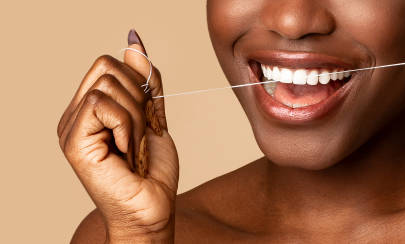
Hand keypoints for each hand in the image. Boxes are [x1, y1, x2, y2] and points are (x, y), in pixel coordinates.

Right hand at [57, 30, 177, 242]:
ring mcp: (71, 127)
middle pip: (107, 66)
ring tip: (134, 147)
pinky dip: (127, 126)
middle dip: (139, 98)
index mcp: (92, 108)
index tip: (150, 117)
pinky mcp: (72, 140)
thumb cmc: (152, 172)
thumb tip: (133, 44)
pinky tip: (126, 151)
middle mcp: (76, 114)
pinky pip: (103, 105)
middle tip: (141, 134)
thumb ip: (145, 82)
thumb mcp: (155, 116)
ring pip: (108, 85)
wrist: (152, 209)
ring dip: (136, 118)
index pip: (112, 64)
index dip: (140, 83)